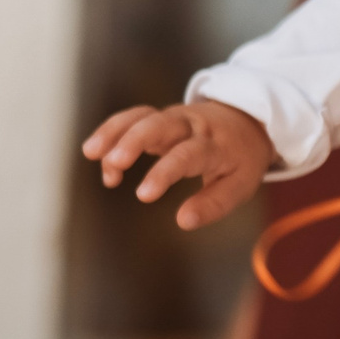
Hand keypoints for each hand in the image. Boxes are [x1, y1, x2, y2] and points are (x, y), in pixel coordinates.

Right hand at [82, 99, 271, 228]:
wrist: (248, 121)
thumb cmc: (240, 159)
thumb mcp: (240, 185)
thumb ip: (213, 204)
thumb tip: (183, 221)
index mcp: (215, 144)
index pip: (188, 155)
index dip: (164, 173)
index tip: (142, 195)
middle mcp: (192, 126)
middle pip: (161, 125)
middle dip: (134, 141)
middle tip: (114, 164)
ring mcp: (173, 118)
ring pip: (142, 117)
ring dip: (115, 132)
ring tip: (91, 153)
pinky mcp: (159, 118)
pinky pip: (133, 117)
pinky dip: (112, 129)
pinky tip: (94, 152)